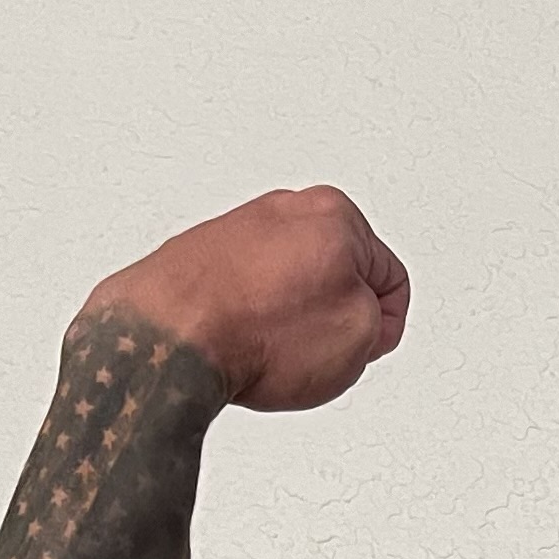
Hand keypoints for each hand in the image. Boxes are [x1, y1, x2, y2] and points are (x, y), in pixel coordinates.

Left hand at [84, 185, 408, 411]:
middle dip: (333, 314)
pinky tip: (240, 343)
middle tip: (321, 351)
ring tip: (273, 350)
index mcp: (335, 211)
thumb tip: (357, 315)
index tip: (368, 345)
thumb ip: (375, 318)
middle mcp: (282, 207)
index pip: (388, 276)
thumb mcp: (359, 337)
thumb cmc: (254, 333)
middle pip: (335, 273)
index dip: (384, 324)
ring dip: (288, 319)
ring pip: (287, 284)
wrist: (170, 339)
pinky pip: (242, 292)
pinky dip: (248, 318)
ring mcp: (236, 227)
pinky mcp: (198, 252)